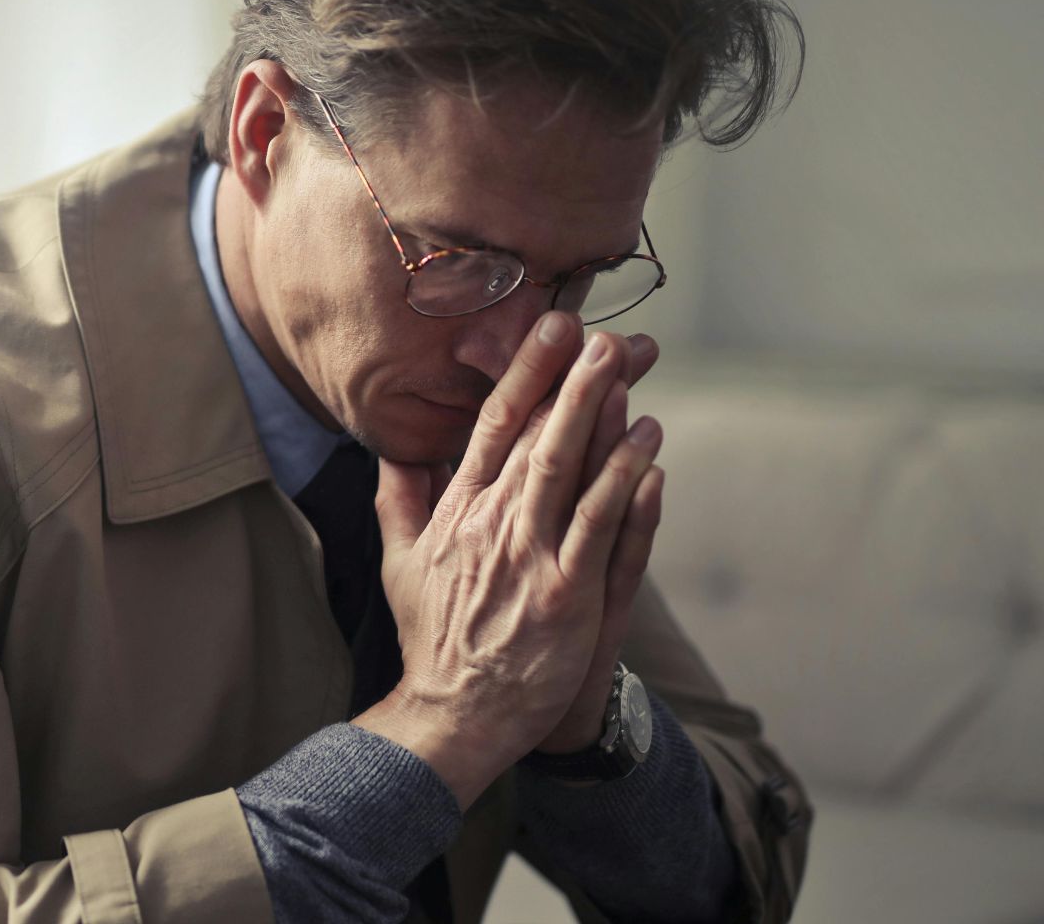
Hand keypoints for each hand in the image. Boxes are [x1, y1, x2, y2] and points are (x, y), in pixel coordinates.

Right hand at [351, 313, 663, 808]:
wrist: (455, 712)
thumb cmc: (434, 638)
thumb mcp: (397, 562)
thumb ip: (398, 500)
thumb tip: (394, 450)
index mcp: (456, 512)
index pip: (493, 427)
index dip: (525, 375)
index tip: (551, 330)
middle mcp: (493, 527)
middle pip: (538, 439)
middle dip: (572, 382)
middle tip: (603, 336)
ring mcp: (532, 561)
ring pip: (570, 474)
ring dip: (602, 421)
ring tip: (631, 377)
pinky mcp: (567, 597)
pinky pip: (603, 531)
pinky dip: (625, 488)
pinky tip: (649, 455)